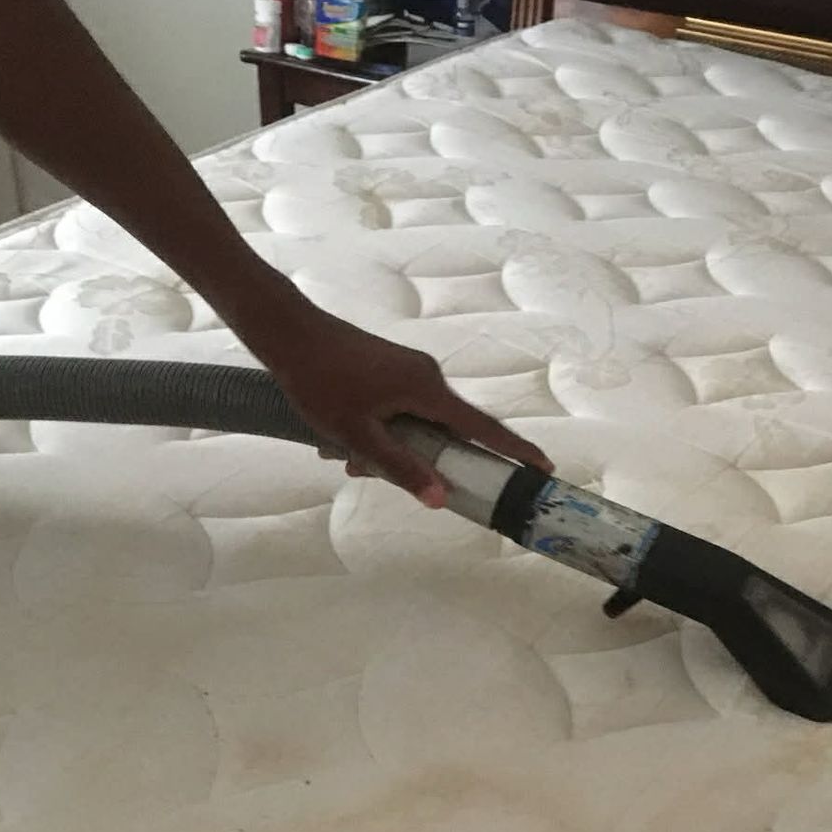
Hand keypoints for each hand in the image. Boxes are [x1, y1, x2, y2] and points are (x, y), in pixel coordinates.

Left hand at [246, 305, 551, 506]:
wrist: (288, 333)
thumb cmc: (320, 382)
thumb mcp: (358, 434)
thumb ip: (401, 467)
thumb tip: (439, 498)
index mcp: (427, 390)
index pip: (483, 428)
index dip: (515, 450)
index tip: (543, 467)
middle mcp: (427, 376)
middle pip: (444, 431)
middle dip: (418, 460)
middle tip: (367, 470)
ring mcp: (409, 370)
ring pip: (415, 423)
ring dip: (388, 446)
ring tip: (342, 455)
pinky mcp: (391, 368)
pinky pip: (400, 409)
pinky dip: (380, 429)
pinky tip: (340, 438)